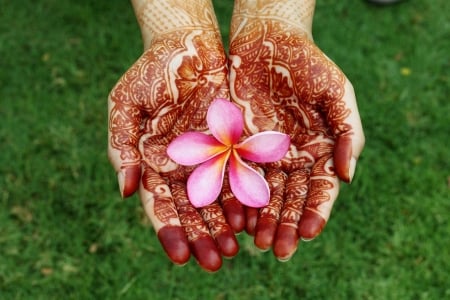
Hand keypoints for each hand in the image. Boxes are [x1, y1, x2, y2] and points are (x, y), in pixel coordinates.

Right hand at [108, 0, 241, 271]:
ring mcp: (208, 158)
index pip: (161, 206)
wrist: (187, 47)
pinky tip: (249, 219)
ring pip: (217, 200)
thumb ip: (122, 147)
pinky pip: (239, 176)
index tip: (179, 257)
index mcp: (154, 163)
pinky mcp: (232, 145)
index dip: (169, 232)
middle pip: (191, 211)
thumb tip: (126, 190)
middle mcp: (182, 167)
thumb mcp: (126, 105)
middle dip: (202, 238)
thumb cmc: (150, 73)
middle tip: (214, 262)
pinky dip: (243, 198)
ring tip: (234, 250)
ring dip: (224, 226)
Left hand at [228, 0, 364, 259]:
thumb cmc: (308, 65)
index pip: (321, 189)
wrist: (269, 43)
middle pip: (292, 199)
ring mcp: (266, 154)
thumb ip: (348, 134)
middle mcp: (294, 158)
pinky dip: (240, 197)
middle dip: (287, 225)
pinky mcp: (240, 146)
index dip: (317, 212)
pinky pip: (240, 176)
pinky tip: (238, 218)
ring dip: (263, 220)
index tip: (310, 233)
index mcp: (320, 150)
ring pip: (266, 194)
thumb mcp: (338, 93)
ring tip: (258, 243)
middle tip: (280, 251)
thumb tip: (348, 177)